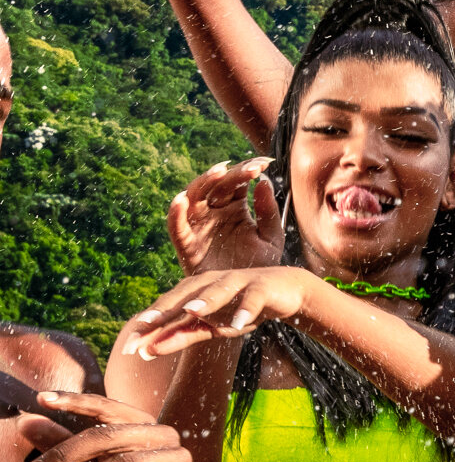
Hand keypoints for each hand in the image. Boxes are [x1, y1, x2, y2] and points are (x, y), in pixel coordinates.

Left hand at [122, 266, 318, 358]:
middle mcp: (211, 283)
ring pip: (218, 290)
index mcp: (195, 291)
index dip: (148, 326)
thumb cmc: (241, 308)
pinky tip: (238, 324)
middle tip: (145, 325)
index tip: (128, 347)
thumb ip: (180, 336)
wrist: (286, 291)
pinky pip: (253, 299)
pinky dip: (246, 310)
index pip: (166, 309)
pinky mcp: (263, 288)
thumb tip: (147, 352)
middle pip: (184, 295)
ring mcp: (238, 283)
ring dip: (205, 300)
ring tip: (191, 312)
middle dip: (165, 309)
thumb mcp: (211, 327)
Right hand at [169, 158, 280, 273]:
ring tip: (219, 172)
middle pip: (216, 185)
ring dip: (203, 182)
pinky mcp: (186, 245)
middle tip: (250, 168)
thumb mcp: (271, 238)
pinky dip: (176, 213)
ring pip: (194, 197)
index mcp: (235, 207)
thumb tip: (264, 181)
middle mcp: (214, 212)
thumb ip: (268, 212)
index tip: (265, 163)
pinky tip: (182, 199)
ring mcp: (198, 226)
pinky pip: (176, 227)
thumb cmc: (258, 265)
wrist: (244, 298)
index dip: (248, 170)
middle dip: (232, 174)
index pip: (237, 182)